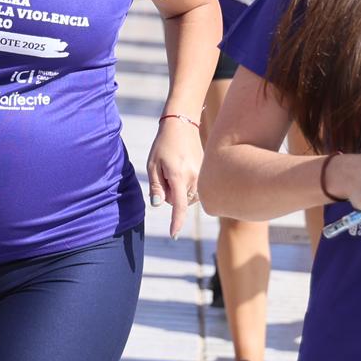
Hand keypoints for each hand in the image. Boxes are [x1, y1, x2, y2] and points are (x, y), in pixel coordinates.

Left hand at [145, 118, 202, 238]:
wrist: (183, 126)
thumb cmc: (164, 144)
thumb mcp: (153, 164)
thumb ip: (155, 186)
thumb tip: (157, 204)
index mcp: (179, 176)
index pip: (178, 205)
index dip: (176, 221)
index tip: (173, 234)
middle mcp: (194, 178)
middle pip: (178, 201)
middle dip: (169, 194)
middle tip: (165, 173)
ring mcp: (203, 176)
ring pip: (187, 198)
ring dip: (178, 191)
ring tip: (175, 169)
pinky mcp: (207, 174)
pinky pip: (194, 191)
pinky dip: (186, 187)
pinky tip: (183, 171)